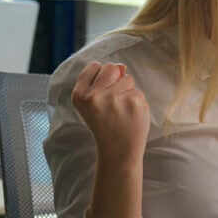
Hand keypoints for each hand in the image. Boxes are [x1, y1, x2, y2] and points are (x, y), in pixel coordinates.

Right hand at [71, 61, 149, 217]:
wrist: (118, 151)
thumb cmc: (105, 125)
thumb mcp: (92, 104)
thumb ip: (101, 81)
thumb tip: (122, 66)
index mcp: (79, 96)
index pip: (93, 67)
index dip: (100, 78)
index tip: (101, 93)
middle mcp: (95, 96)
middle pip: (111, 68)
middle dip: (115, 80)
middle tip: (113, 102)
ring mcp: (115, 99)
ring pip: (127, 78)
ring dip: (127, 91)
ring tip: (121, 110)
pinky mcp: (134, 102)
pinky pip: (138, 90)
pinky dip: (136, 101)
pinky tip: (130, 115)